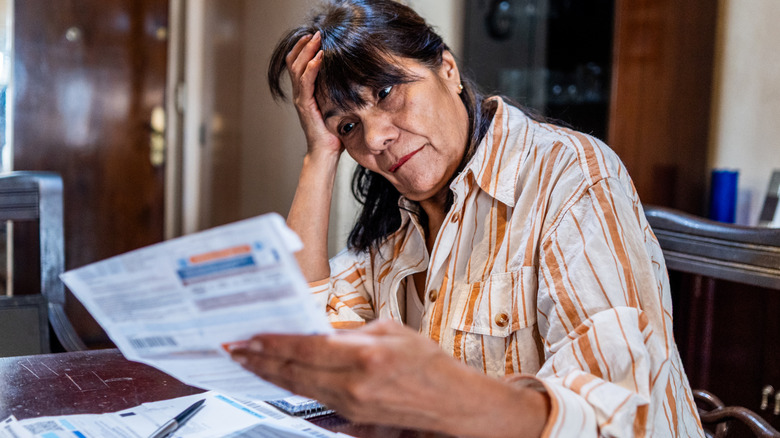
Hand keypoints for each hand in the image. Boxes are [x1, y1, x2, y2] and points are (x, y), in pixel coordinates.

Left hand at [231, 320, 548, 436]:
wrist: (451, 402)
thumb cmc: (426, 363)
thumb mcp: (390, 331)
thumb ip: (349, 332)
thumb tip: (316, 330)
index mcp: (365, 356)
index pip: (305, 348)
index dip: (272, 342)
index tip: (249, 336)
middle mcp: (353, 385)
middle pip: (293, 372)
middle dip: (259, 360)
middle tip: (234, 349)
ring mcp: (350, 405)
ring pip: (297, 388)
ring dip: (269, 374)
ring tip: (248, 362)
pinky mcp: (351, 418)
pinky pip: (312, 399)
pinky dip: (289, 386)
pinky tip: (277, 377)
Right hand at [286, 32, 342, 157]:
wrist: (326, 152)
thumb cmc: (334, 132)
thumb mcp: (338, 106)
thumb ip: (340, 92)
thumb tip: (358, 79)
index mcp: (306, 92)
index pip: (298, 63)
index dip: (304, 48)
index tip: (315, 36)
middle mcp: (300, 93)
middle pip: (294, 61)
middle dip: (305, 45)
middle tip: (316, 32)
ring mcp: (301, 99)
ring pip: (297, 68)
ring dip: (307, 51)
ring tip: (317, 39)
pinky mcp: (305, 105)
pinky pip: (305, 83)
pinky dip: (310, 69)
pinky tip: (318, 58)